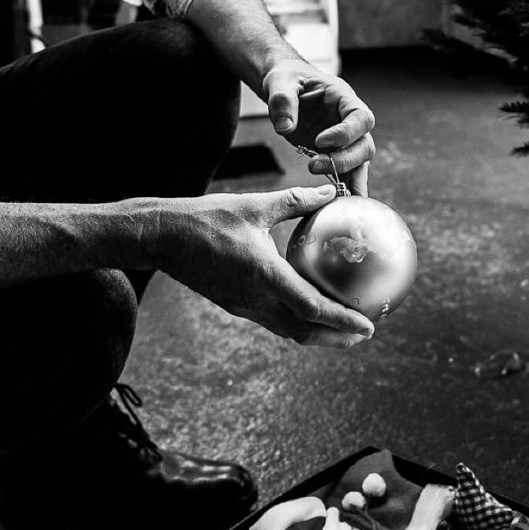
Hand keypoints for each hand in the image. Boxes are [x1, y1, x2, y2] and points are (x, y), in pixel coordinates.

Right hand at [139, 185, 374, 347]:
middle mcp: (255, 298)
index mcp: (265, 275)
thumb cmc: (207, 217)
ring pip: (287, 330)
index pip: (312, 308)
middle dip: (336, 338)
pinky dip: (297, 321)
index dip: (342, 321)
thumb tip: (330, 192)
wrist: (161, 237)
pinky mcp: (235, 304)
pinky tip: (309, 308)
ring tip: (343, 329)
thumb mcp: (255, 205)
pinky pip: (272, 320)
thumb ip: (296, 200)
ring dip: (317, 334)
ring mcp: (243, 305)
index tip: (367, 326)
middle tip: (363, 333)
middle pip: (304, 331)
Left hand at [263, 59, 374, 196]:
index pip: (360, 117)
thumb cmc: (287, 79)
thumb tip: (286, 127)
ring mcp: (346, 138)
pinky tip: (340, 206)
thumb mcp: (280, 82)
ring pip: (359, 163)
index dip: (345, 133)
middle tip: (313, 165)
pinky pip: (347, 173)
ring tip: (326, 192)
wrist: (286, 87)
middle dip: (344, 160)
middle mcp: (351, 120)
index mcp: (344, 98)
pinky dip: (345, 188)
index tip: (320, 141)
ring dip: (345, 177)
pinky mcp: (336, 152)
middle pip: (365, 145)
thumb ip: (282, 100)